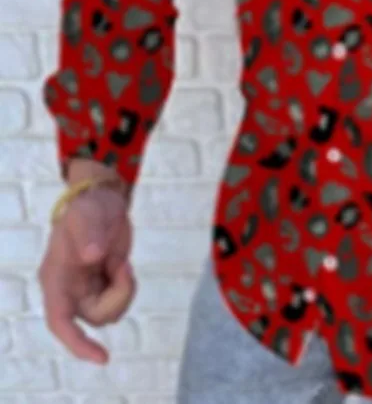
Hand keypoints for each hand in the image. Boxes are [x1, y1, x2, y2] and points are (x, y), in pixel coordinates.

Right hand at [38, 160, 134, 362]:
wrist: (102, 200)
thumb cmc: (88, 207)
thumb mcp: (87, 216)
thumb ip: (88, 235)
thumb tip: (92, 256)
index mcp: (56, 279)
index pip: (60, 321)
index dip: (78, 343)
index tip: (103, 358)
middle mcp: (69, 290)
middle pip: (96, 317)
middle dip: (118, 296)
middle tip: (124, 266)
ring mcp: (86, 290)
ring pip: (111, 312)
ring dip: (124, 290)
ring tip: (121, 262)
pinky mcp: (104, 285)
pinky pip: (120, 300)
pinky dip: (128, 286)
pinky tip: (123, 264)